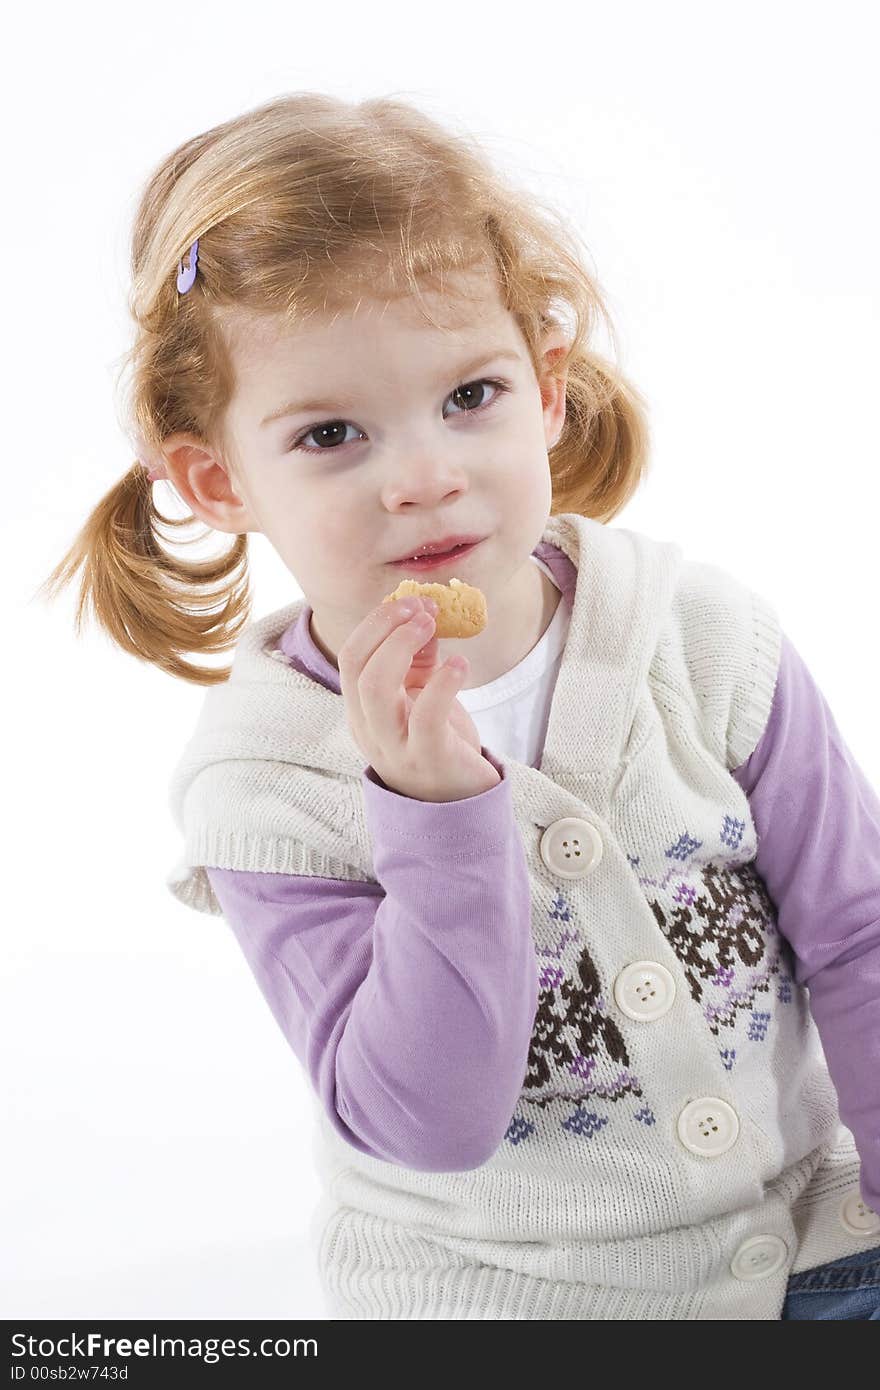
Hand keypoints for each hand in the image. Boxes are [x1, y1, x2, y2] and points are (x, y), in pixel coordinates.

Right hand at [338, 596, 501, 801]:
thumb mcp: (421, 696)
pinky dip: (443, 683)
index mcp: (363, 711)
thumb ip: (418, 659)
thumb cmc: (439, 744)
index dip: (377, 623)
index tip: (411, 602)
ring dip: (401, 646)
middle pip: (357, 667)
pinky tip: (460, 664)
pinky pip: (426, 717)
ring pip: (375, 689)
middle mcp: (370, 729)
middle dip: (386, 627)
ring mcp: (395, 747)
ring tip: (433, 626)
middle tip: (422, 609)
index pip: (351, 658)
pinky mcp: (429, 760)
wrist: (460, 805)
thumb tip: (423, 612)